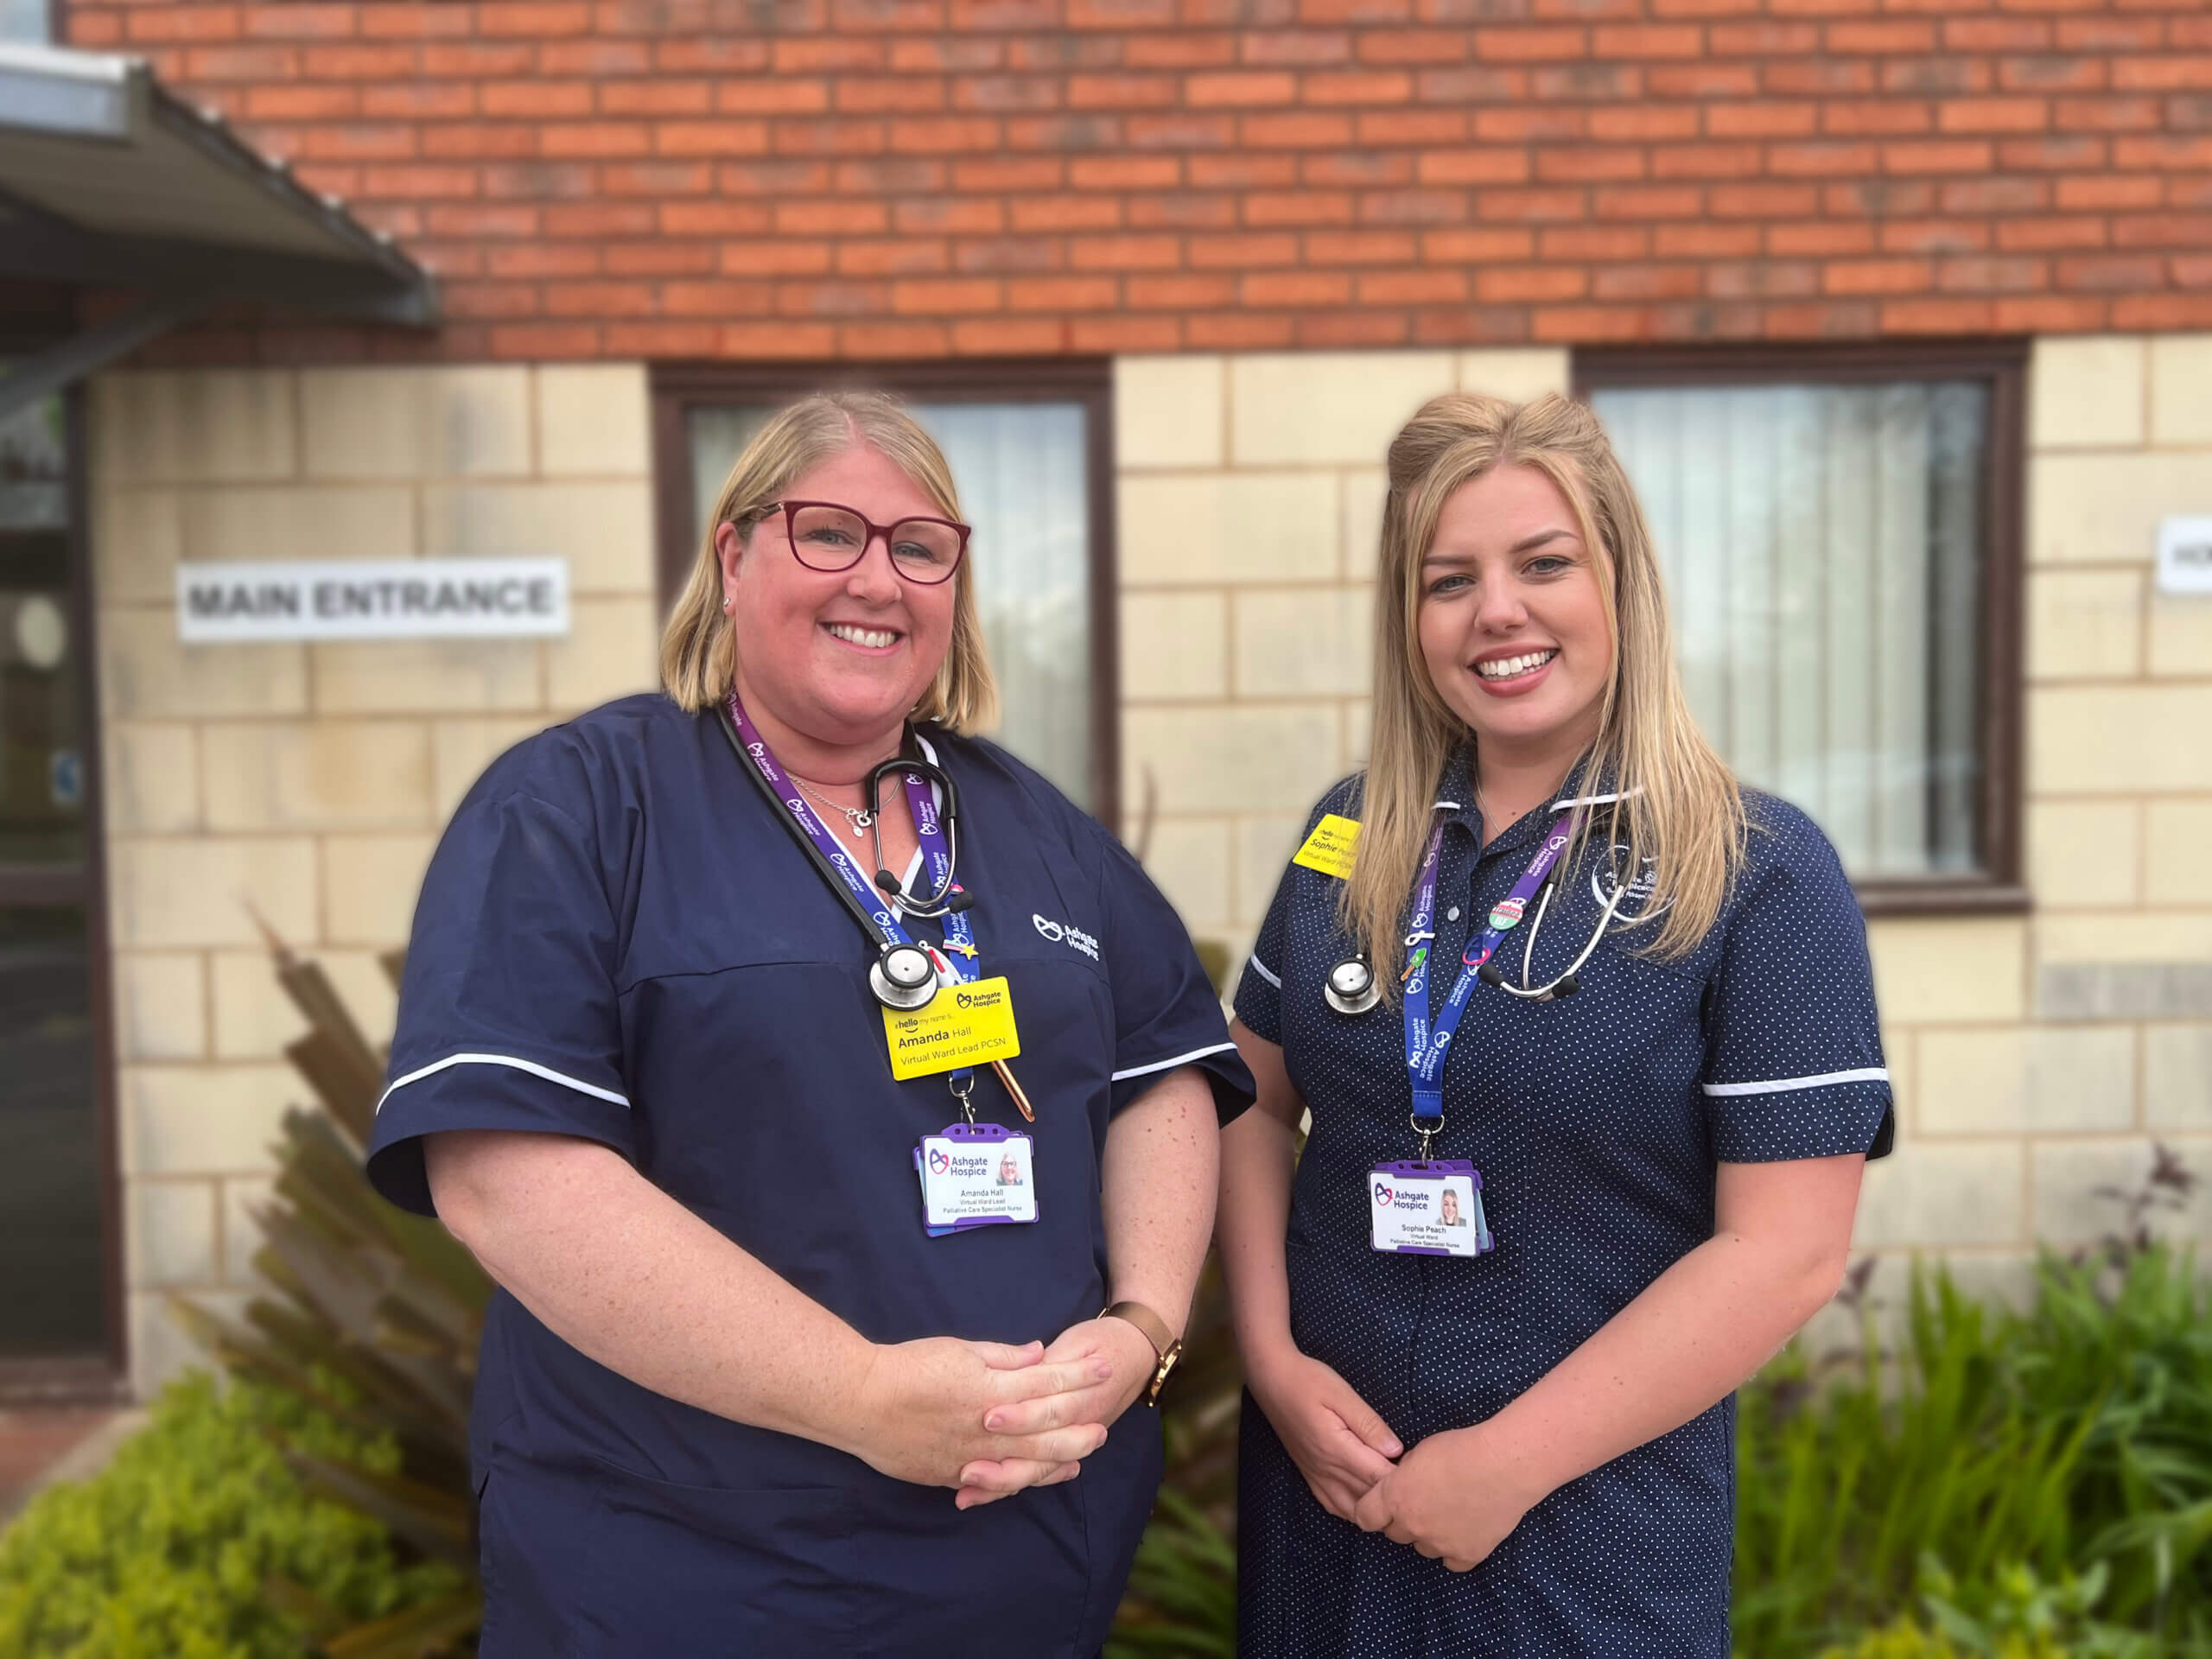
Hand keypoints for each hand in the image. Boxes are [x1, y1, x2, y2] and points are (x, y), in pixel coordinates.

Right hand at [842, 1336, 1111, 1492]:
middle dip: (1079, 1427)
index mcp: (992, 1388)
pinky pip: (994, 1482)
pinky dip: (1019, 1481)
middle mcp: (988, 1427)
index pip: (1048, 1381)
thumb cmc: (908, 1366)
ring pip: (1027, 1463)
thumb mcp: (959, 1349)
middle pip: (1047, 1429)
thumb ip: (1003, 1357)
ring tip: (1082, 1458)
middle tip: (1105, 1428)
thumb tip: (1037, 1354)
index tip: (1103, 1367)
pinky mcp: (951, 1474)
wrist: (860, 1401)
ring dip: (1058, 1460)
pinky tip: (1035, 1479)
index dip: (1079, 1375)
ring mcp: (971, 1456)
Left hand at [954, 1315, 1158, 1508]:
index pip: (1049, 1411)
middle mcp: (1075, 1427)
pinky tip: (969, 1497)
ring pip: (1033, 1472)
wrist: (1135, 1355)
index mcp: (1081, 1398)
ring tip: (966, 1483)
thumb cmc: (1100, 1343)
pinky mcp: (1057, 1450)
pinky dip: (1002, 1487)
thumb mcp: (1077, 1343)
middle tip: (968, 1468)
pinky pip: (1029, 1476)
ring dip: (999, 1482)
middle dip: (1003, 1463)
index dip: (1019, 1416)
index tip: (987, 1418)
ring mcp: (1067, 1443)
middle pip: (1038, 1452)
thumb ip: (1051, 1360)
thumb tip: (1026, 1366)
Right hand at [1245, 1346, 1402, 1522]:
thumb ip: (1369, 1424)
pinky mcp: (1309, 1474)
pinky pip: (1333, 1506)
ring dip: (1374, 1507)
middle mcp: (1325, 1469)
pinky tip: (1366, 1502)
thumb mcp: (1341, 1393)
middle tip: (1417, 1486)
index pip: (1378, 1477)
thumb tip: (1396, 1450)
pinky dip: (1353, 1510)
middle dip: (1393, 1496)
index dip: (1403, 1479)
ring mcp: (1315, 1475)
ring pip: (1351, 1509)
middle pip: (1368, 1497)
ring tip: (1394, 1496)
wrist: (1271, 1378)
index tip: (1422, 1472)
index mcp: (1336, 1449)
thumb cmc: (1308, 1380)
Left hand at [1352, 1424, 1535, 1571]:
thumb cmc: (1461, 1448)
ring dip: (1429, 1536)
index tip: (1379, 1507)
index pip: (1365, 1517)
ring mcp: (1440, 1544)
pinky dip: (1455, 1550)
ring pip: (1423, 1549)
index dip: (1371, 1511)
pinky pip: (1452, 1562)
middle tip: (1422, 1505)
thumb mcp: (1420, 1452)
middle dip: (1402, 1521)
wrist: (1503, 1466)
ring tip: (1448, 1515)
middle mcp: (1413, 1526)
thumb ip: (1405, 1474)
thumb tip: (1403, 1482)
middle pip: (1395, 1534)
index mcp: (1395, 1498)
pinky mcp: (1467, 1555)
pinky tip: (1465, 1532)